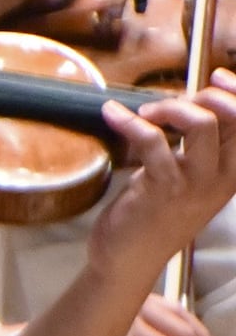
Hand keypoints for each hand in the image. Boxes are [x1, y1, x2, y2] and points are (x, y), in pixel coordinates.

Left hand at [92, 73, 235, 283]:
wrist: (129, 258)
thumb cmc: (154, 211)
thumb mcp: (186, 176)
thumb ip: (194, 145)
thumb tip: (190, 101)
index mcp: (233, 173)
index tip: (216, 77)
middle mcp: (223, 178)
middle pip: (233, 118)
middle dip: (204, 95)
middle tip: (169, 104)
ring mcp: (195, 184)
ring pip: (201, 123)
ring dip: (170, 106)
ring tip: (146, 113)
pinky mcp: (163, 188)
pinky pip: (152, 140)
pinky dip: (128, 120)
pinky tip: (111, 114)